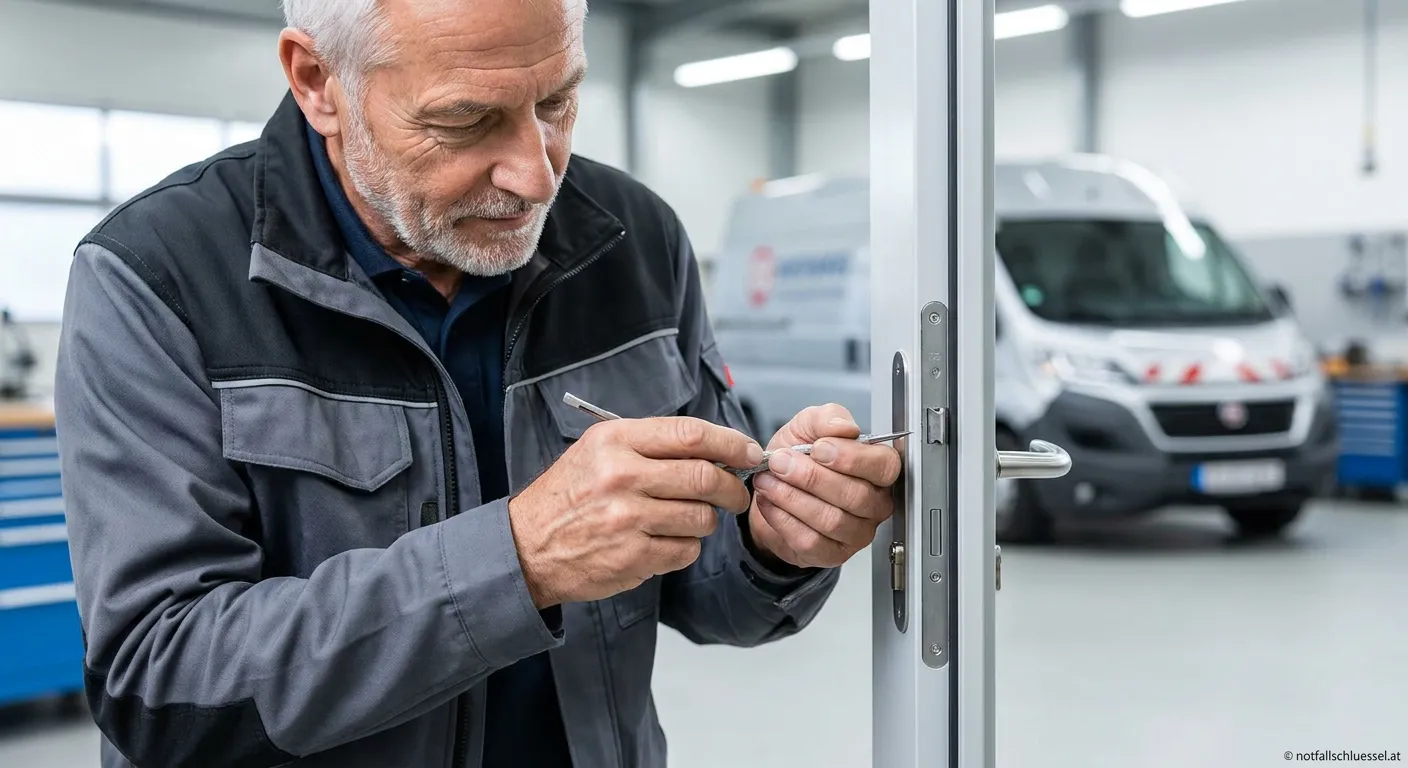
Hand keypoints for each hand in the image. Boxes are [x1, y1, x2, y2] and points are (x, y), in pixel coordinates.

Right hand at [509, 417, 763, 607]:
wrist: (526, 546)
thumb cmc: (570, 495)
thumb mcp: (598, 450)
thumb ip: (652, 445)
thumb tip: (716, 449)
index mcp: (615, 441)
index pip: (691, 435)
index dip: (731, 443)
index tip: (749, 452)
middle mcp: (622, 476)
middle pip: (705, 477)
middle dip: (733, 488)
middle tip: (737, 494)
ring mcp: (628, 519)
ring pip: (702, 517)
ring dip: (706, 520)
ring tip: (688, 518)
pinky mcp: (633, 556)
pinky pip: (686, 550)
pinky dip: (685, 547)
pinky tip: (664, 541)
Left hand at [746, 405, 901, 569]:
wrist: (770, 488)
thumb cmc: (798, 458)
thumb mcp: (808, 427)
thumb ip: (827, 418)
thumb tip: (844, 426)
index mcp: (877, 469)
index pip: (884, 466)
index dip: (852, 458)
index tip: (818, 448)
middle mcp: (874, 504)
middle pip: (855, 495)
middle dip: (811, 477)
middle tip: (780, 462)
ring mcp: (856, 533)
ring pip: (831, 520)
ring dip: (792, 497)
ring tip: (768, 481)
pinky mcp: (831, 553)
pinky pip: (810, 541)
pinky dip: (783, 519)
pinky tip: (769, 502)